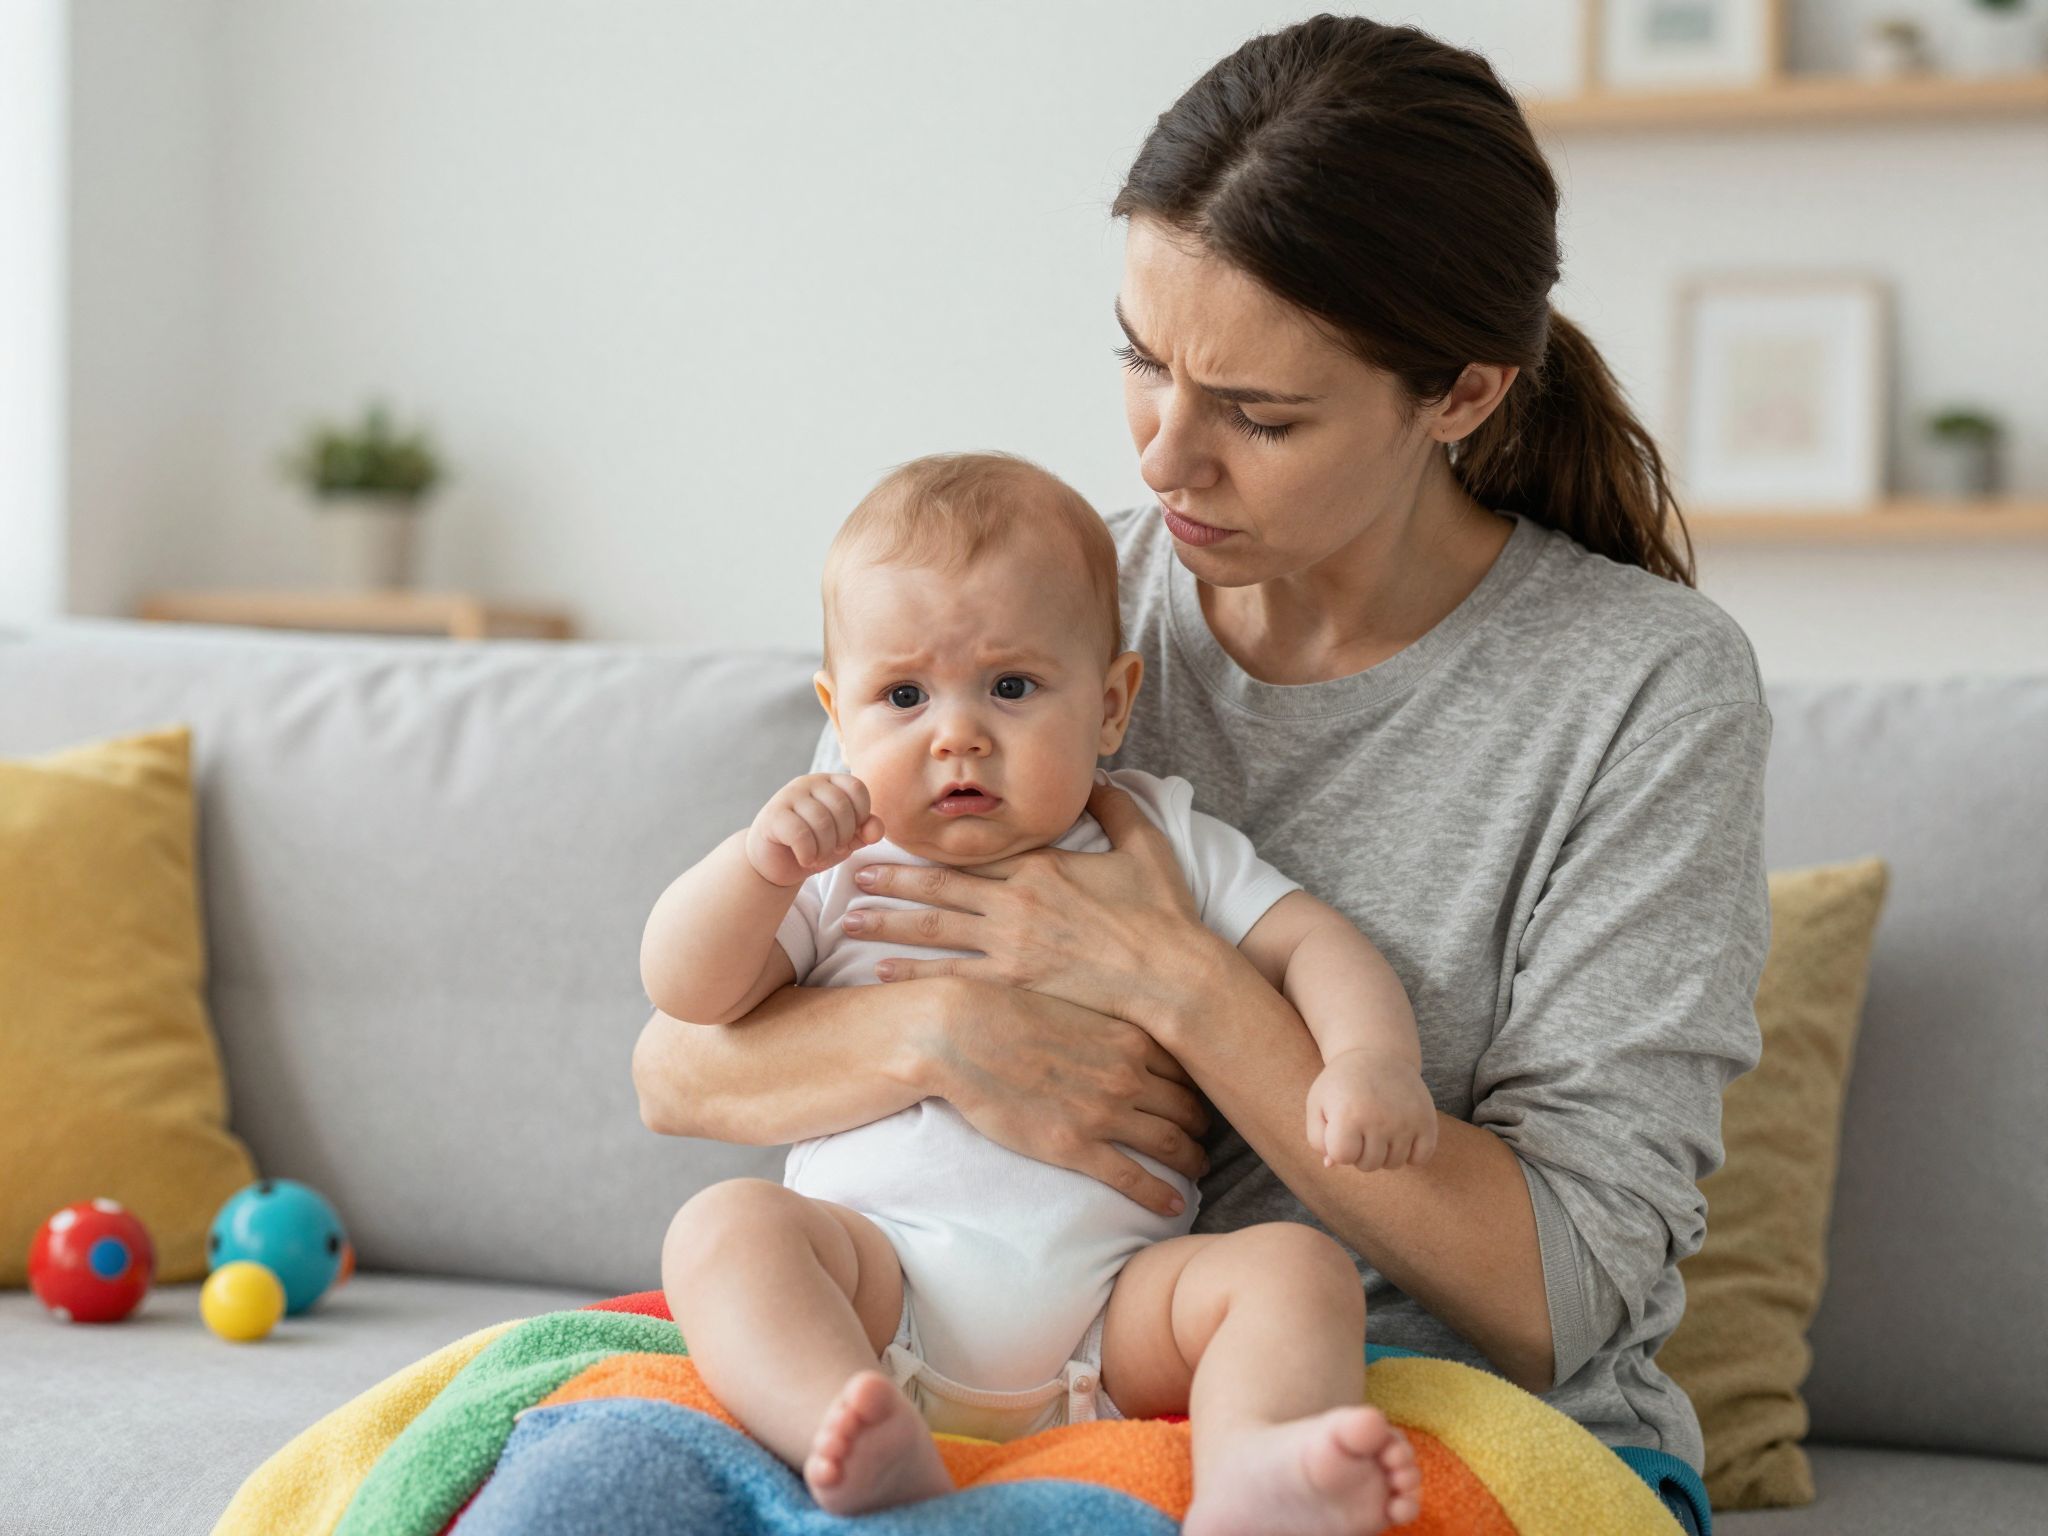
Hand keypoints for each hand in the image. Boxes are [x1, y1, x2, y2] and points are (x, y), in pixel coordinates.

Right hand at [745, 773, 883, 887]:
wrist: (776, 863)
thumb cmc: (815, 846)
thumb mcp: (847, 840)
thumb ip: (865, 832)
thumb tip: (875, 830)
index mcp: (830, 782)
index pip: (857, 787)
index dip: (861, 815)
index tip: (852, 834)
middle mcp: (808, 782)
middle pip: (840, 806)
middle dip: (843, 836)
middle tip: (834, 850)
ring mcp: (788, 796)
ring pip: (821, 821)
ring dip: (825, 848)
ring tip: (819, 856)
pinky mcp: (773, 816)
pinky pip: (800, 834)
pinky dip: (808, 854)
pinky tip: (805, 859)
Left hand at [844, 779, 1219, 1036]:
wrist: (1174, 976)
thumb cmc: (1164, 914)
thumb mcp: (1146, 846)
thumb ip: (1118, 808)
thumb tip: (1100, 778)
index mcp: (1042, 867)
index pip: (973, 853)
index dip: (930, 848)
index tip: (896, 841)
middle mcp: (1017, 902)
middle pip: (939, 888)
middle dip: (892, 881)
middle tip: (851, 874)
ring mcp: (1013, 946)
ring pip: (935, 930)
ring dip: (888, 923)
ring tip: (849, 920)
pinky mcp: (1017, 985)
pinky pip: (952, 977)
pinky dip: (914, 973)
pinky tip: (882, 972)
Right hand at [929, 976, 1210, 1216]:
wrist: (960, 1033)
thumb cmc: (1005, 1010)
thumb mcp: (1070, 1001)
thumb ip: (1103, 1022)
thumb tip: (1118, 1033)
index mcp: (1128, 1036)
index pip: (1186, 1067)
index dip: (1200, 1086)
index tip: (1205, 1098)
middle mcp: (1128, 1075)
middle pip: (1188, 1107)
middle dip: (1204, 1126)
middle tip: (1209, 1139)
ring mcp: (1104, 1113)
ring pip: (1170, 1144)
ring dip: (1191, 1161)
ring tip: (1199, 1171)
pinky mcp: (1075, 1146)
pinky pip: (1133, 1178)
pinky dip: (1160, 1194)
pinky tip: (1173, 1206)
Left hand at [1306, 1047, 1438, 1171]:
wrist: (1378, 1053)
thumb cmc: (1343, 1084)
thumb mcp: (1318, 1103)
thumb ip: (1318, 1139)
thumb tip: (1332, 1164)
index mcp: (1348, 1115)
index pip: (1343, 1157)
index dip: (1339, 1147)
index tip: (1340, 1128)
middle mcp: (1379, 1119)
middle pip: (1368, 1165)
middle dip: (1360, 1152)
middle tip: (1360, 1127)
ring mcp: (1406, 1121)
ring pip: (1393, 1164)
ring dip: (1384, 1153)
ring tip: (1378, 1127)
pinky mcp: (1427, 1121)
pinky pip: (1420, 1159)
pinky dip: (1410, 1154)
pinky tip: (1400, 1135)